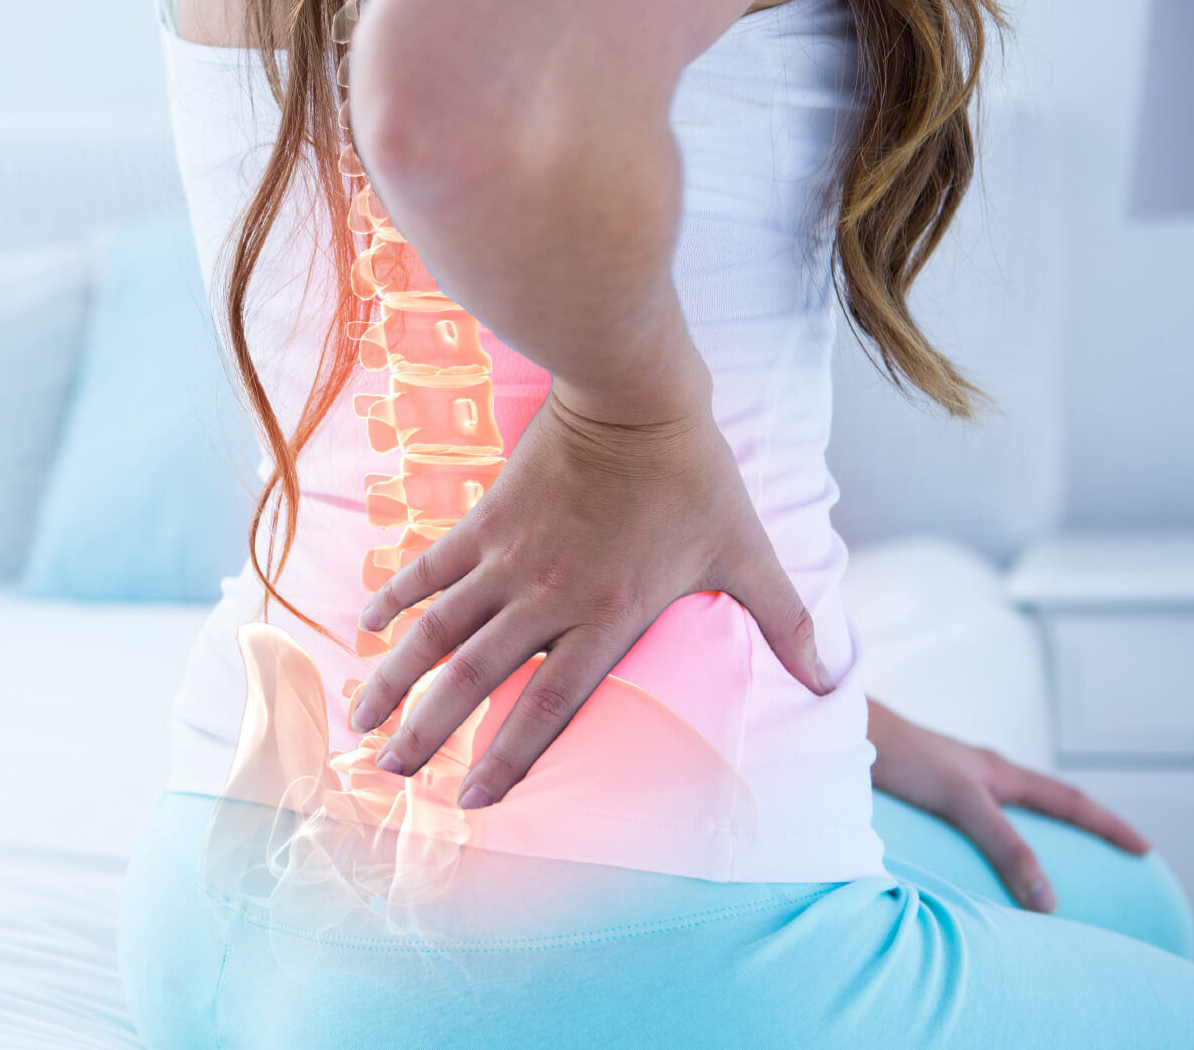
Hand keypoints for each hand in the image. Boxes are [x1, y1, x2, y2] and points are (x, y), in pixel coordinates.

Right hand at [350, 382, 833, 809]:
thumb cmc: (694, 476)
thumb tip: (837, 681)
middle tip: (390, 772)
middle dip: (428, 733)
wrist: (634, 395)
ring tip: (359, 719)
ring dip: (394, 677)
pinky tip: (365, 625)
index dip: (509, 760)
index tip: (474, 802)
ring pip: (437, 632)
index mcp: (607, 619)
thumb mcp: (747, 552)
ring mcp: (508, 559)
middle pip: (473, 681)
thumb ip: (786, 621)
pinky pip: (429, 569)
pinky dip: (396, 597)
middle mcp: (547, 599)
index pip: (548, 708)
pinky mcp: (484, 520)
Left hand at [868, 701, 1150, 911]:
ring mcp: (955, 776)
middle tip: (1110, 847)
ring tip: (1049, 853)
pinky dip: (990, 829)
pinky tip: (974, 845)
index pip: (1069, 802)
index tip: (1142, 847)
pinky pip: (973, 811)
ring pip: (1007, 804)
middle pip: (1045, 799)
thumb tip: (1047, 899)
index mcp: (1001, 774)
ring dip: (1033, 826)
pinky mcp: (927, 784)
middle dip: (1080, 824)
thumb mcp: (964, 804)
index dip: (1107, 826)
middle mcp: (983, 772)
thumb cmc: (905, 758)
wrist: (847, 730)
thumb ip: (1004, 847)